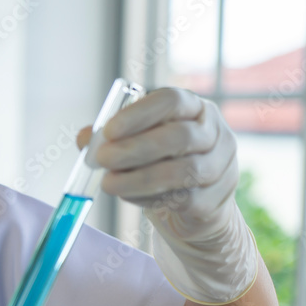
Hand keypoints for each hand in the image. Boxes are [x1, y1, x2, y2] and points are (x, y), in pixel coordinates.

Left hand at [77, 87, 257, 303]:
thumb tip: (85, 139)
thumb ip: (112, 137)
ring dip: (138, 179)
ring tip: (108, 183)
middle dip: (135, 149)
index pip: (172, 101)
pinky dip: (149, 198)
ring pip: (182, 171)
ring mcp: (220, 168)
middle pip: (179, 136)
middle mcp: (214, 133)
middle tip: (103, 159)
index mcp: (194, 108)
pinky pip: (181, 199)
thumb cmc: (163, 162)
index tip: (108, 131)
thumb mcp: (140, 141)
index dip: (139, 114)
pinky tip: (129, 195)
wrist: (195, 204)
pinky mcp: (214, 200)